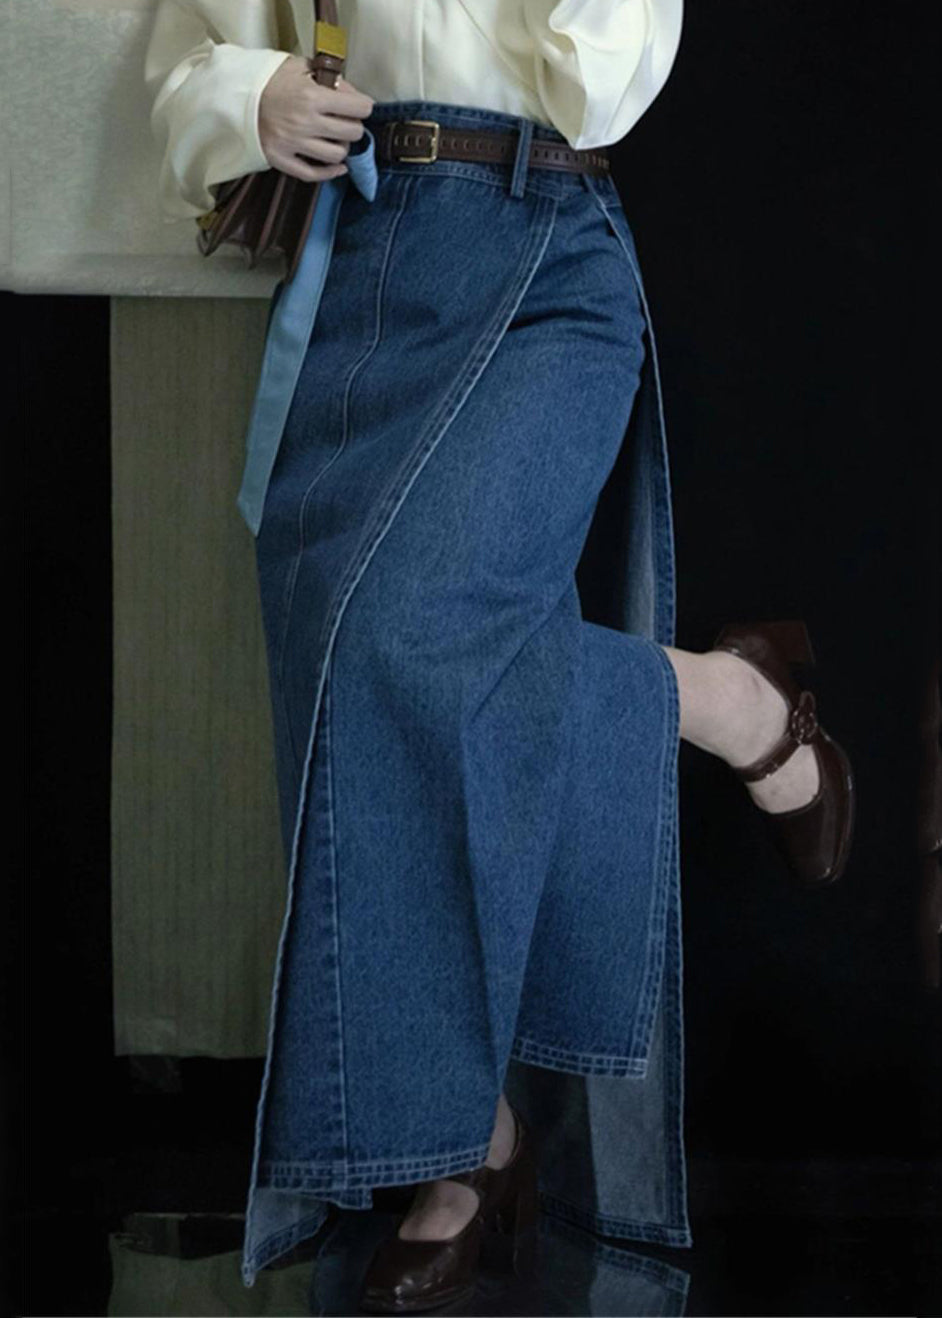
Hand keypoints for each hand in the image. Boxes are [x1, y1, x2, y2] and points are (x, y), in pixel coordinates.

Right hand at [259, 55, 373, 180]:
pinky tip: (338, 167)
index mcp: (312, 96)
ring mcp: (294, 144)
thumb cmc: (267, 80)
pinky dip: (330, 173)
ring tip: (335, 140)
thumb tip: (350, 93)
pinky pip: (314, 174)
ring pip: (337, 155)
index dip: (363, 107)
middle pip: (351, 133)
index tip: (360, 107)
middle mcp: (306, 122)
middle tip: (345, 123)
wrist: (235, 97)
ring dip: (341, 148)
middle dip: (353, 126)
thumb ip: (326, 77)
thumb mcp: (297, 67)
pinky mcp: (282, 160)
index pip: (358, 108)